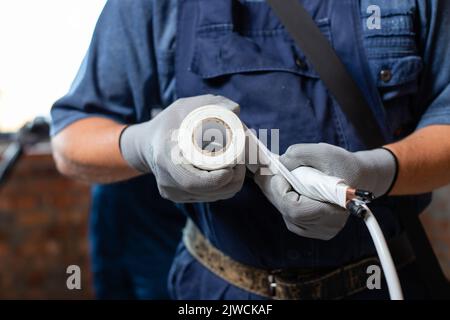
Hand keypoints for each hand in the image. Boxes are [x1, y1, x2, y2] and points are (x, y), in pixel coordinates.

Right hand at [120, 95, 245, 202]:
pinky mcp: (179, 197)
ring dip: (230, 184)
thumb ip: (211, 104)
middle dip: (232, 180)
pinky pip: (208, 197)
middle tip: (241, 162)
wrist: (147, 143)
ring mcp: (172, 192)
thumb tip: (235, 111)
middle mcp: (167, 180)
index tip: (233, 167)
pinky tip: (224, 174)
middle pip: (208, 191)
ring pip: (212, 197)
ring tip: (236, 166)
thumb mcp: (186, 106)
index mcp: (165, 157)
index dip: (216, 179)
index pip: (192, 180)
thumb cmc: (169, 123)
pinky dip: (221, 188)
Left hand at [254, 143, 396, 239]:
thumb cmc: (342, 164)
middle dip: (273, 190)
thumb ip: (299, 154)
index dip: (281, 192)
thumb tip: (278, 163)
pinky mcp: (314, 230)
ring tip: (271, 177)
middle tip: (264, 171)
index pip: (297, 210)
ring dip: (276, 195)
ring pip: (287, 215)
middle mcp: (329, 226)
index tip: (278, 173)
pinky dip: (282, 201)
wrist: (358, 177)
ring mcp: (321, 231)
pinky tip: (281, 187)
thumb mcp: (323, 151)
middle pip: (288, 213)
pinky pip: (290, 217)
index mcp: (337, 207)